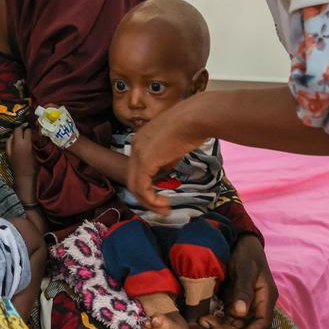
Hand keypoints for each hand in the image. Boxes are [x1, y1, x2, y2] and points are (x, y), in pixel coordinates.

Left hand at [6, 127, 34, 179]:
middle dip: (22, 129)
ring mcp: (11, 148)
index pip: (27, 131)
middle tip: (25, 132)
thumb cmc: (33, 167)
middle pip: (17, 130)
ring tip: (20, 136)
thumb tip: (34, 138)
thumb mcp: (37, 154)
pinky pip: (8, 143)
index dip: (30, 130)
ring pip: (11, 136)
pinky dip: (11, 141)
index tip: (32, 131)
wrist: (24, 177)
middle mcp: (17, 144)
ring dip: (15, 135)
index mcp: (26, 144)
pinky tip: (13, 141)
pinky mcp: (8, 153)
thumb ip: (34, 144)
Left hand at [127, 100, 206, 215]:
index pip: (137, 168)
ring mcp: (137, 153)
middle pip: (133, 179)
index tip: (161, 194)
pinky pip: (142, 188)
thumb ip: (166, 156)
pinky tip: (165, 204)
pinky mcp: (144, 162)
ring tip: (165, 210)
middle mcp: (135, 145)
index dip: (147, 184)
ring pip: (135, 186)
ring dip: (149, 202)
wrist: (195, 118)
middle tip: (161, 208)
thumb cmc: (192, 125)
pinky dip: (151, 200)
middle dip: (146, 197)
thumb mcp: (174, 143)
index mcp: (141, 139)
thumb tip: (165, 168)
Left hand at [199, 234, 277, 328]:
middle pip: (248, 327)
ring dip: (222, 328)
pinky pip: (227, 317)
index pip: (262, 323)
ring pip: (236, 324)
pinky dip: (218, 320)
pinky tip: (205, 319)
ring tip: (205, 324)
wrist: (239, 241)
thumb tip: (240, 313)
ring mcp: (246, 304)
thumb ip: (243, 290)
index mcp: (266, 297)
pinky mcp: (235, 302)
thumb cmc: (246, 253)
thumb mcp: (245, 269)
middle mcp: (258, 304)